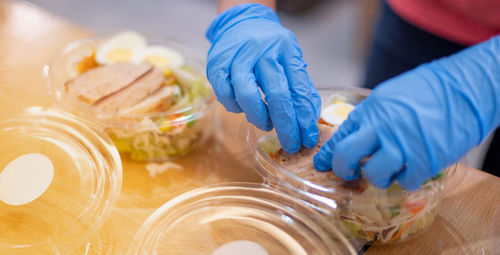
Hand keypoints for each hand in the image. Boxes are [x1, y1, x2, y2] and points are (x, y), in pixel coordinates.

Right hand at [206, 4, 320, 152]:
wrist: (242, 22)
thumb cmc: (270, 48)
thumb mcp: (290, 59)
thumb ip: (299, 86)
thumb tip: (309, 120)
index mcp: (286, 50)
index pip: (299, 89)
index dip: (305, 118)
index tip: (308, 139)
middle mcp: (263, 51)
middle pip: (277, 94)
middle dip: (286, 126)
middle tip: (290, 144)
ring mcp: (237, 57)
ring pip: (248, 95)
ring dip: (259, 118)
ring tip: (266, 124)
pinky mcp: (216, 64)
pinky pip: (225, 94)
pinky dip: (236, 107)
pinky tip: (243, 108)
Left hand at [314, 36, 499, 189]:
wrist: (465, 88)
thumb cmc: (429, 89)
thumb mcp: (390, 96)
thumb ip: (372, 117)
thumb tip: (355, 135)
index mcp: (371, 111)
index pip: (340, 137)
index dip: (329, 155)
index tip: (322, 164)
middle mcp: (381, 128)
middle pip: (347, 157)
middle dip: (343, 170)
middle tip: (349, 174)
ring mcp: (402, 145)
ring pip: (374, 174)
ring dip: (377, 177)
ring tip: (387, 170)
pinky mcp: (424, 161)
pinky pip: (404, 182)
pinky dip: (406, 179)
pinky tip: (412, 168)